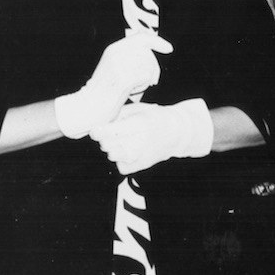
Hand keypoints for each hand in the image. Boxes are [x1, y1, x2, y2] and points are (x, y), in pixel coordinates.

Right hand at [55, 31, 172, 137]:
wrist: (87, 106)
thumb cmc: (104, 89)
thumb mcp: (113, 65)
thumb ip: (129, 54)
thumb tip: (151, 42)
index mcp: (113, 49)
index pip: (141, 37)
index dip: (158, 41)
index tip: (169, 49)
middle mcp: (115, 55)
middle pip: (148, 53)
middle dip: (154, 66)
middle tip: (152, 79)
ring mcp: (118, 66)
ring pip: (148, 65)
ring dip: (148, 77)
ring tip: (137, 86)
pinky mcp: (122, 79)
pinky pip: (146, 76)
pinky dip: (144, 85)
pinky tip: (134, 90)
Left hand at [90, 98, 212, 174]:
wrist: (178, 133)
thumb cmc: (157, 118)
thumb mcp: (140, 108)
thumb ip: (120, 113)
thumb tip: (101, 121)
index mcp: (139, 125)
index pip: (110, 132)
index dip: (99, 132)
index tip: (96, 130)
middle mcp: (139, 141)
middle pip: (107, 145)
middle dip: (105, 138)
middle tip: (111, 133)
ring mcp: (141, 155)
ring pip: (112, 156)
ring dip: (113, 148)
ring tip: (122, 141)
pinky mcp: (141, 165)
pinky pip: (121, 166)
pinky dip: (121, 159)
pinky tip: (128, 151)